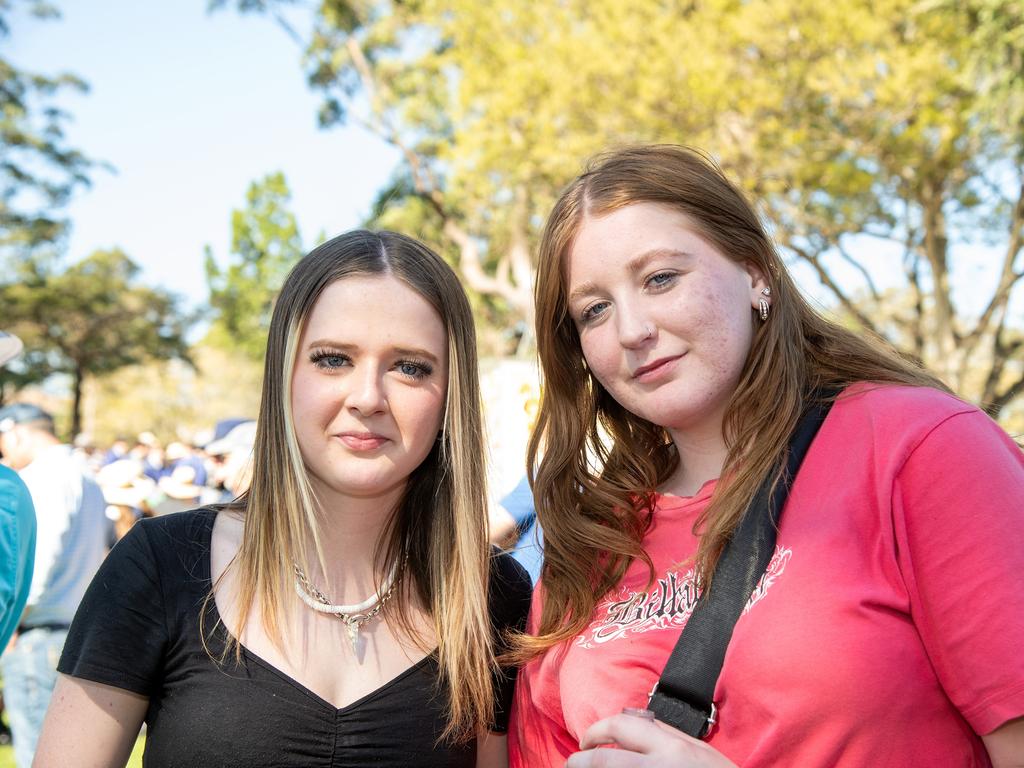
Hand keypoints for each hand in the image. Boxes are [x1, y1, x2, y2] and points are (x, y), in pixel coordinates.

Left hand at [566, 713, 737, 767]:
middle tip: (573, 763)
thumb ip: (668, 736)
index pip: (621, 727)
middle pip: (603, 760)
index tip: (586, 741)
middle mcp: (659, 767)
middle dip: (579, 760)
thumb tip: (636, 722)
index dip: (595, 731)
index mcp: (671, 747)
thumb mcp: (701, 750)